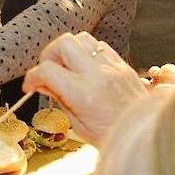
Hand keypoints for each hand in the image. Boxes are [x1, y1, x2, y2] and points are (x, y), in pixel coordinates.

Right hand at [23, 32, 145, 145]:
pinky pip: (99, 45)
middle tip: (49, 71)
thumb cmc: (111, 136)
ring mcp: (112, 67)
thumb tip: (42, 84)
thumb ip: (59, 99)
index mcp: (83, 95)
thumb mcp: (77, 124)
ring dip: (69, 50)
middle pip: (63, 43)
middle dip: (49, 55)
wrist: (143, 135)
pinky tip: (85, 67)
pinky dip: (87, 52)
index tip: (30, 86)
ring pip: (81, 38)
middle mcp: (97, 75)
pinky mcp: (122, 65)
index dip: (32, 77)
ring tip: (67, 67)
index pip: (47, 71)